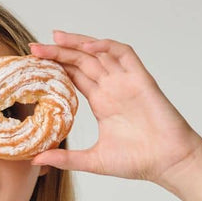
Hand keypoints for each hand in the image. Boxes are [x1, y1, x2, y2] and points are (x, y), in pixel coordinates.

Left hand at [30, 31, 201, 185]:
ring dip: (77, 43)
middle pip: (82, 61)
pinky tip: (87, 47)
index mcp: (102, 103)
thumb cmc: (137, 161)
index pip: (74, 77)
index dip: (56, 68)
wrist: (167, 162)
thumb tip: (36, 160)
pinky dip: (106, 46)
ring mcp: (126, 82)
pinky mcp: (140, 80)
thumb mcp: (93, 161)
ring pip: (99, 53)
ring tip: (54, 38)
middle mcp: (112, 89)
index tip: (34, 66)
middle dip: (58, 52)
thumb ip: (65, 158)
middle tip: (35, 48)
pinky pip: (124, 53)